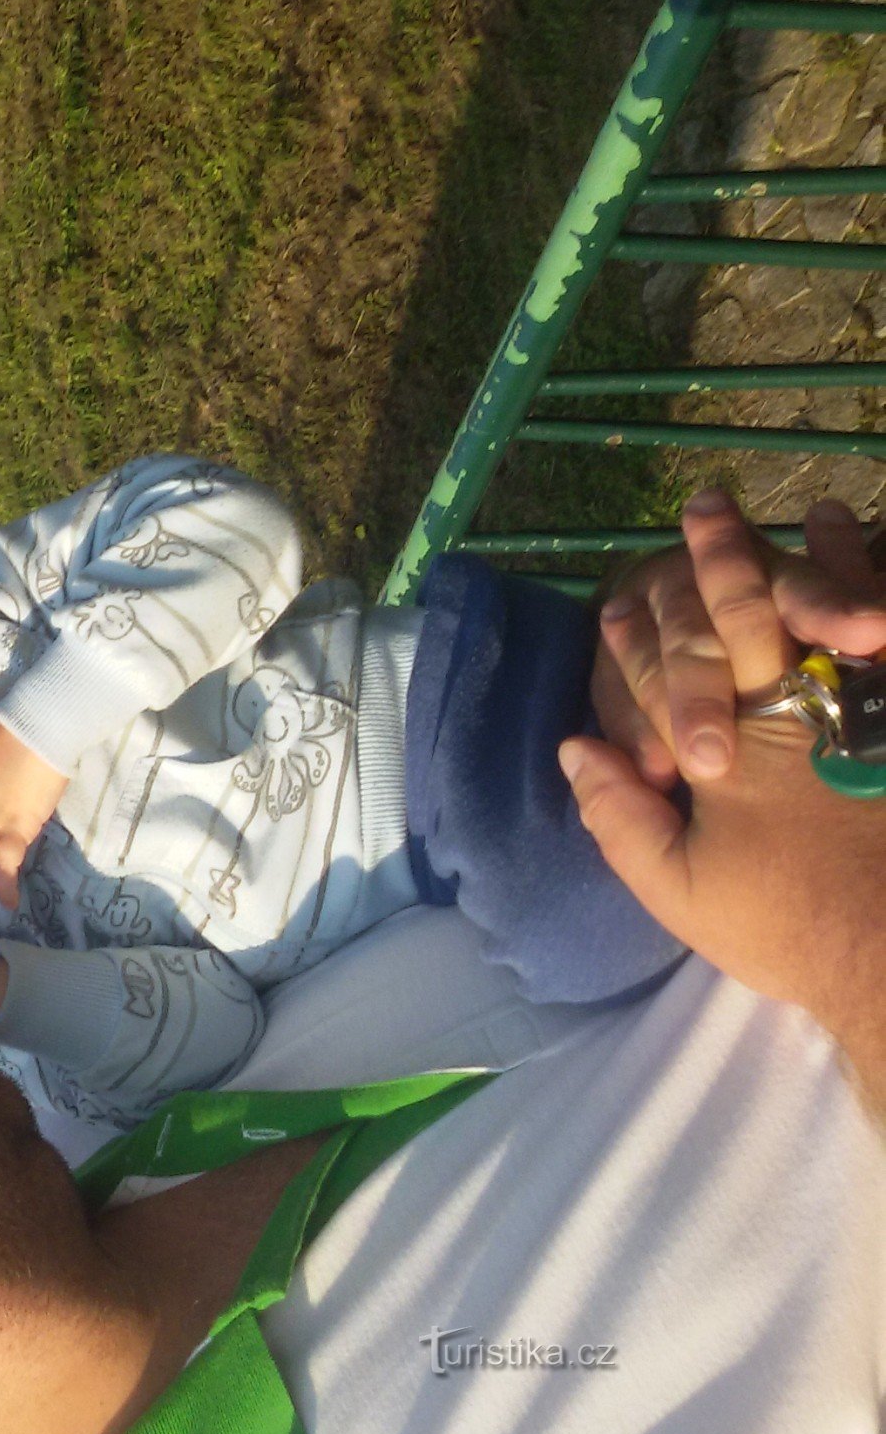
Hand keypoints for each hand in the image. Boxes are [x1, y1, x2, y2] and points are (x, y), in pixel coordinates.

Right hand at [562, 498, 885, 1057]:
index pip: (688, 659)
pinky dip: (875, 601)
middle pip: (760, 614)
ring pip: (841, 617)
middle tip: (708, 505)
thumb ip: (622, 817)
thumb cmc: (784, 927)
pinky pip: (883, 653)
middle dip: (728, 557)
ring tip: (819, 514)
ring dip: (824, 561)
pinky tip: (873, 581)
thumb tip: (579, 747)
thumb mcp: (680, 890)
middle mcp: (803, 712)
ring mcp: (863, 713)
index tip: (634, 583)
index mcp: (739, 747)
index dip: (663, 615)